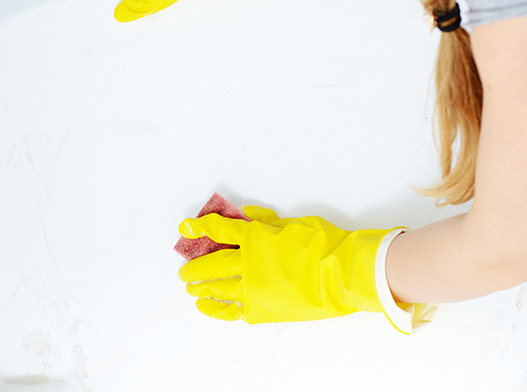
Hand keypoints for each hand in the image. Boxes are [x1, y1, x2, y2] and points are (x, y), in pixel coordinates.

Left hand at [177, 204, 432, 329]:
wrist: (342, 273)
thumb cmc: (324, 244)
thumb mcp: (294, 224)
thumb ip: (267, 221)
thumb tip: (247, 214)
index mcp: (255, 238)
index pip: (220, 230)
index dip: (200, 228)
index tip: (186, 228)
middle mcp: (249, 263)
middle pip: (212, 264)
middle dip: (194, 266)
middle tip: (184, 270)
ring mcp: (254, 288)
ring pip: (218, 288)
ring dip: (201, 288)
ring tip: (190, 289)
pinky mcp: (263, 309)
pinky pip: (232, 310)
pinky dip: (217, 309)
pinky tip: (206, 307)